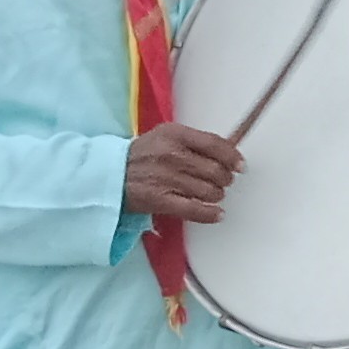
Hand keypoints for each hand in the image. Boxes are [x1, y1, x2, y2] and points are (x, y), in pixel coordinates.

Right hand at [125, 122, 242, 223]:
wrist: (108, 173)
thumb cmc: (142, 155)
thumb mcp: (165, 136)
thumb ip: (195, 142)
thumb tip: (229, 151)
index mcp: (174, 135)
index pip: (215, 144)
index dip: (233, 156)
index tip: (240, 164)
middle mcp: (171, 155)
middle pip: (216, 170)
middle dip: (225, 178)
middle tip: (223, 181)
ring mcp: (166, 178)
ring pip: (209, 191)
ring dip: (217, 195)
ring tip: (212, 194)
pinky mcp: (160, 200)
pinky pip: (195, 210)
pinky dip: (211, 214)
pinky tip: (217, 213)